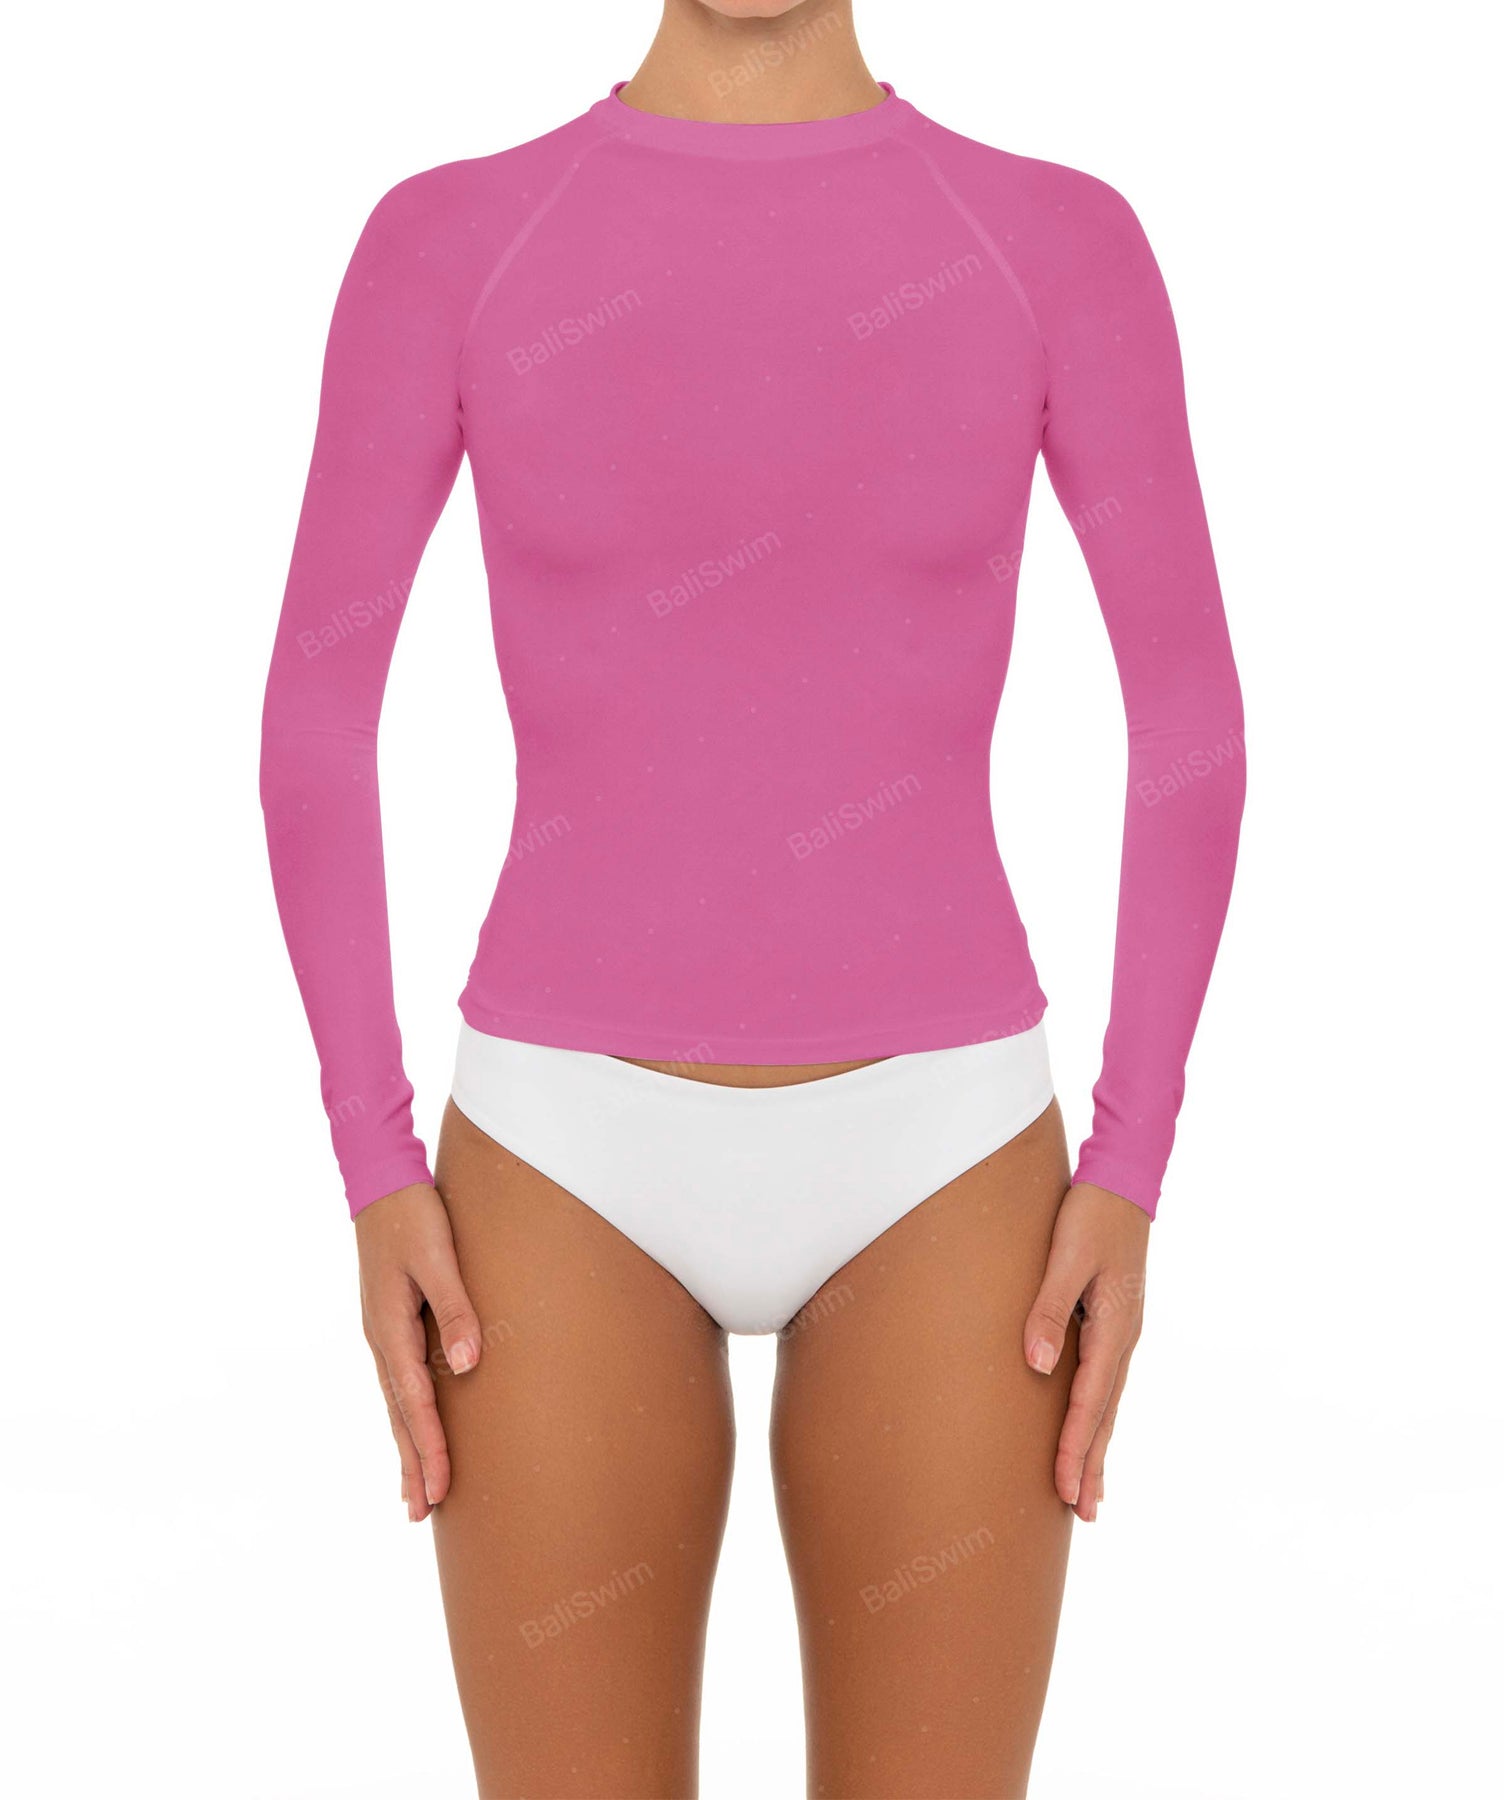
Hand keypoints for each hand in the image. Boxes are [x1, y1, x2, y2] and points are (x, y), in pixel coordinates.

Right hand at [355, 1182, 482, 1522]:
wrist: (382, 1184)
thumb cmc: (414, 1217)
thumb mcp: (438, 1258)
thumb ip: (456, 1310)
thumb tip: (467, 1366)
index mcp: (390, 1329)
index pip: (414, 1403)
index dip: (430, 1447)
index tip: (440, 1488)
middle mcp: (382, 1340)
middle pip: (398, 1416)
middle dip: (412, 1464)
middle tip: (420, 1515)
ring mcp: (383, 1334)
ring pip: (396, 1404)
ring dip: (407, 1448)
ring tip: (413, 1495)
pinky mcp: (390, 1324)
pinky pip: (398, 1384)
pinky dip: (405, 1418)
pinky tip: (412, 1431)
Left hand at [1022, 1182, 1149, 1521]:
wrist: (1122, 1184)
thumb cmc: (1090, 1217)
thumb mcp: (1066, 1258)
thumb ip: (1049, 1309)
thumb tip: (1037, 1366)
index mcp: (1114, 1329)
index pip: (1089, 1401)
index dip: (1073, 1446)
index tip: (1062, 1487)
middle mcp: (1123, 1339)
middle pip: (1104, 1415)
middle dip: (1091, 1464)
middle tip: (1082, 1515)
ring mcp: (1122, 1334)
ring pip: (1107, 1404)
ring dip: (1096, 1448)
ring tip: (1089, 1494)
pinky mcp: (1113, 1325)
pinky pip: (1104, 1383)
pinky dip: (1097, 1417)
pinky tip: (1090, 1431)